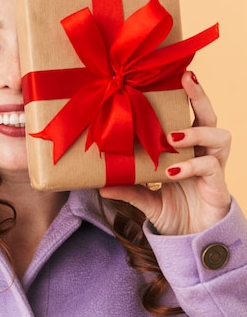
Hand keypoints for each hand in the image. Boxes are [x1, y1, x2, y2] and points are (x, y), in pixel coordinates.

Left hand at [100, 71, 231, 234]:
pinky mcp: (218, 184)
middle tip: (187, 77)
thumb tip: (99, 184)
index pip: (186, 115)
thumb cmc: (173, 212)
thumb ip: (127, 189)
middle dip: (199, 95)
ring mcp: (213, 165)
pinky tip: (172, 172)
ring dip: (196, 131)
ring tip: (172, 136)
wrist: (192, 242)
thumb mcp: (144, 198)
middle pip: (208, 115)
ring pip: (219, 135)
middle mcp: (201, 151)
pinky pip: (211, 166)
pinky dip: (191, 166)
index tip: (171, 74)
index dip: (182, 96)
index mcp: (185, 149)